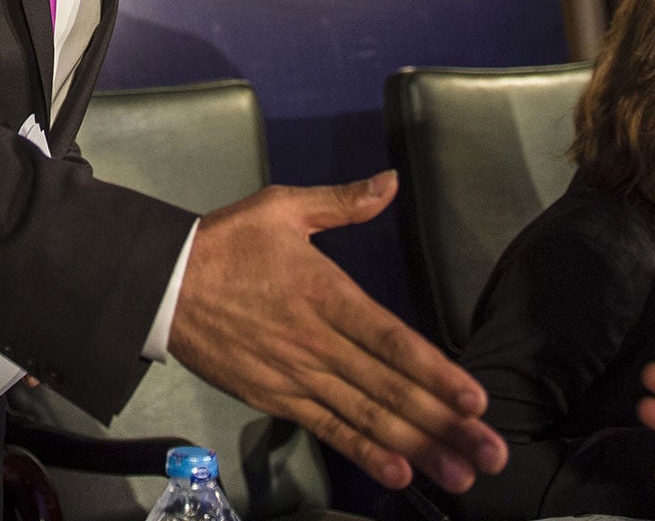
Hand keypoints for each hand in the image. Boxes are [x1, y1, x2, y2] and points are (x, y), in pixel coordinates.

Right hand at [165, 171, 506, 492]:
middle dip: (444, 423)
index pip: (389, 339)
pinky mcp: (275, 397)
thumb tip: (392, 181)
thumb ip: (341, 202)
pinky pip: (326, 428)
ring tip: (460, 474)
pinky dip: (363, 451)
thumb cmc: (228, 243)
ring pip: (365, 416)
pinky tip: (398, 473)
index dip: (434, 371)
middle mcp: (315, 342)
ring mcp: (295, 376)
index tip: (475, 399)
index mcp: (323, 293)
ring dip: (417, 447)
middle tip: (491, 452)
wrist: (162, 285)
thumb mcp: (282, 208)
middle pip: (388, 388)